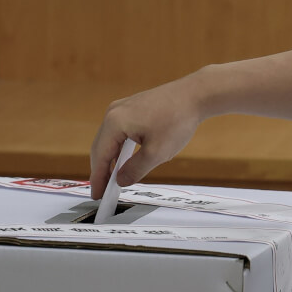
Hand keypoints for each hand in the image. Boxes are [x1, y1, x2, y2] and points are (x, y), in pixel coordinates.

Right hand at [89, 76, 202, 198]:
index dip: (98, 178)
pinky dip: (118, 149)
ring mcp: (121, 109)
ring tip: (112, 180)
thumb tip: (121, 180)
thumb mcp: (157, 153)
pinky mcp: (130, 109)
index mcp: (115, 122)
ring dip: (110, 160)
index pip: (100, 156)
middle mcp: (113, 113)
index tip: (97, 196)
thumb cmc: (177, 119)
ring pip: (109, 140)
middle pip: (100, 147)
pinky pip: (118, 132)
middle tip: (103, 192)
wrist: (195, 95)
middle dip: (101, 171)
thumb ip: (135, 170)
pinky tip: (123, 161)